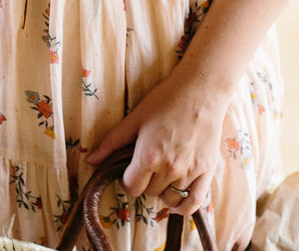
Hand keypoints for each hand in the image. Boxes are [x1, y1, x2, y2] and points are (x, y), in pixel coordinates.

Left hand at [86, 72, 228, 214]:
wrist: (200, 90)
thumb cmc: (165, 100)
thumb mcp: (135, 118)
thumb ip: (112, 142)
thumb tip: (91, 161)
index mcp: (148, 156)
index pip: (131, 188)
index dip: (127, 180)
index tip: (130, 169)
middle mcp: (169, 169)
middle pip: (150, 193)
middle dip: (145, 181)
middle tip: (149, 164)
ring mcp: (190, 172)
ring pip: (170, 199)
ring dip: (163, 190)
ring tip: (162, 174)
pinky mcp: (207, 172)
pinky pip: (194, 203)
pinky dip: (184, 207)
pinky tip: (177, 201)